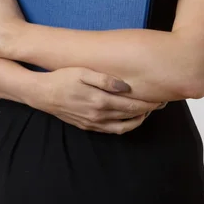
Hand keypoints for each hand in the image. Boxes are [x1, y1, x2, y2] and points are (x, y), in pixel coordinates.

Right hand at [33, 66, 167, 134]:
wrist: (42, 94)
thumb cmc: (63, 78)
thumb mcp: (83, 72)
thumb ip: (106, 79)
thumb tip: (126, 86)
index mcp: (100, 101)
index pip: (131, 106)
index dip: (148, 103)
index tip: (160, 98)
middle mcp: (99, 116)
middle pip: (131, 117)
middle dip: (148, 111)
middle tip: (160, 103)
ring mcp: (93, 123)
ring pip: (123, 128)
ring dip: (138, 120)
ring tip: (147, 110)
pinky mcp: (88, 126)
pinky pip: (112, 130)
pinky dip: (124, 126)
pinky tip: (128, 118)